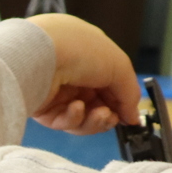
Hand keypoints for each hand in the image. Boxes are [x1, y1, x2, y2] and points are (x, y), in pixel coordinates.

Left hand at [28, 14, 140, 134]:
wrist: (37, 57)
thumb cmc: (79, 51)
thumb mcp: (118, 67)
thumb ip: (130, 93)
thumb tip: (133, 117)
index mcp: (87, 54)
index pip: (108, 83)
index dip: (120, 101)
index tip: (130, 116)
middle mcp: (70, 71)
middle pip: (96, 104)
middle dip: (108, 114)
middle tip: (113, 117)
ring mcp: (54, 90)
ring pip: (81, 117)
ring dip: (94, 120)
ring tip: (100, 115)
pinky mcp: (40, 108)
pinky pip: (63, 121)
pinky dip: (73, 119)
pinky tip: (75, 108)